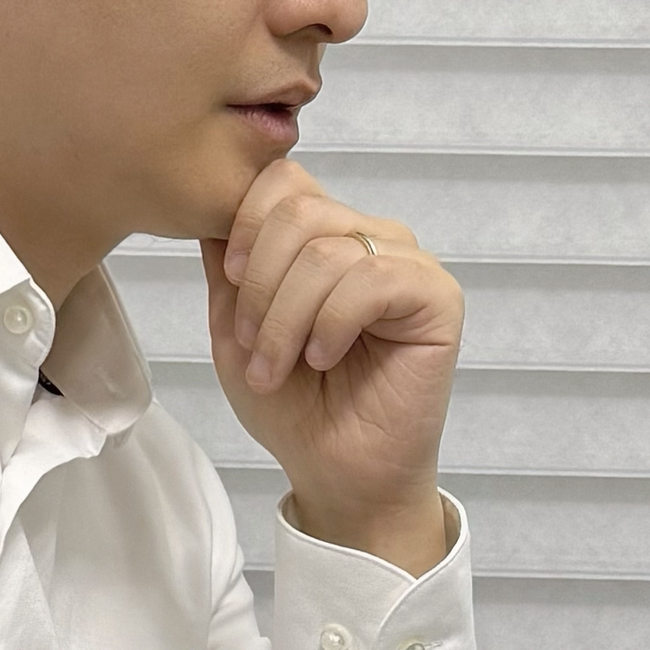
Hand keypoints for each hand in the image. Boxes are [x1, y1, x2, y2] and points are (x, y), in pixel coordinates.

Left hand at [204, 161, 462, 573]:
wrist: (334, 471)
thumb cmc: (292, 406)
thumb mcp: (236, 327)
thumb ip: (229, 265)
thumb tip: (212, 205)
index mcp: (326, 236)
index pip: (285, 178)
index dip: (247, 221)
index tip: (231, 279)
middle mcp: (370, 239)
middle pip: (300, 209)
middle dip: (260, 283)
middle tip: (253, 344)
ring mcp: (407, 264)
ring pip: (327, 250)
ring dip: (286, 316)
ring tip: (279, 367)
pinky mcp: (437, 297)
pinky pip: (371, 279)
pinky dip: (330, 324)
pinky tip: (323, 358)